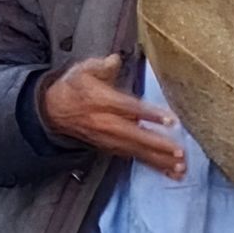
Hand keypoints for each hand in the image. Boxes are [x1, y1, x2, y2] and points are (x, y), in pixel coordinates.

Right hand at [39, 54, 186, 178]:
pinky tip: (168, 172)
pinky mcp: (110, 147)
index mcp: (100, 101)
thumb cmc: (74, 87)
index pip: (129, 108)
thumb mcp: (83, 69)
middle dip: (157, 146)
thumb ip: (102, 65)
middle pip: (135, 136)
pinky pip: (133, 157)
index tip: (170, 121)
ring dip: (158, 161)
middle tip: (179, 153)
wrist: (53, 110)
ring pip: (135, 151)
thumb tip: (115, 60)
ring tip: (180, 168)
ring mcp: (108, 139)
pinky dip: (152, 165)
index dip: (149, 114)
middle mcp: (105, 123)